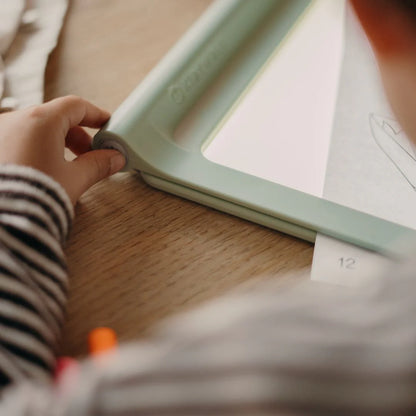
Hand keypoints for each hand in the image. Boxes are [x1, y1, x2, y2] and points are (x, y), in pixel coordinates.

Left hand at [0, 96, 124, 204]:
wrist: (1, 221)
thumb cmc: (33, 197)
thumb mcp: (74, 179)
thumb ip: (97, 165)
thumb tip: (113, 159)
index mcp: (40, 121)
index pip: (75, 106)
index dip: (95, 114)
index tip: (106, 124)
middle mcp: (15, 121)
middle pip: (56, 117)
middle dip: (78, 135)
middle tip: (91, 155)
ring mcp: (0, 133)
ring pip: (36, 129)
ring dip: (57, 142)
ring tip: (68, 166)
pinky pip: (19, 140)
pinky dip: (36, 148)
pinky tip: (43, 169)